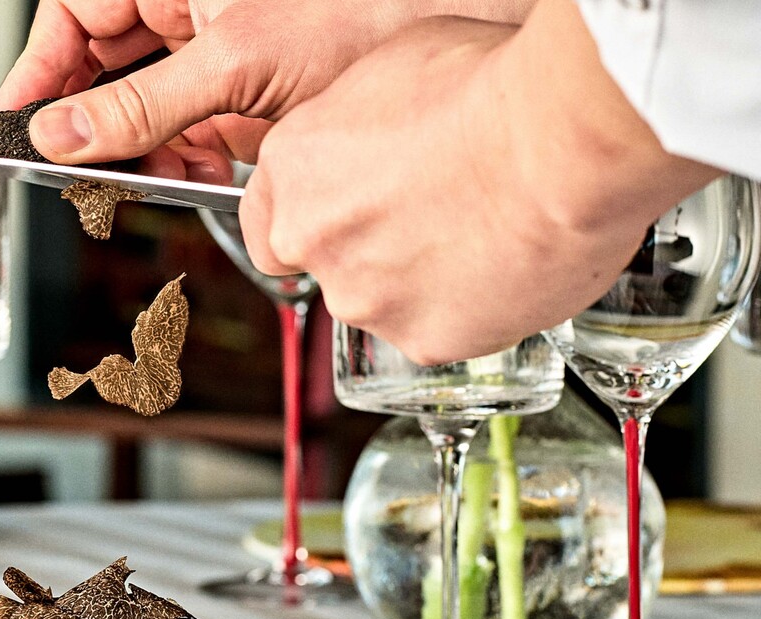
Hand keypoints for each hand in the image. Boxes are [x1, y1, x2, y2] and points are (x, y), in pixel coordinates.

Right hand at [0, 0, 533, 179]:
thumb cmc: (359, 13)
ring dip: (138, 152)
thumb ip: (142, 106)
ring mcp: (212, 50)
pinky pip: (185, 131)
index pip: (73, 16)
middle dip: (92, 123)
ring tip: (144, 180)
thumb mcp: (235, 62)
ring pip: (141, 107)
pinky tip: (190, 177)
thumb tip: (62, 137)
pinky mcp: (240, 93)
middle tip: (78, 170)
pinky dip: (181, 163)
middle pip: (102, 67)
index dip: (40, 74)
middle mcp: (185, 7)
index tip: (17, 128)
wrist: (442, 41)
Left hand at [240, 0, 718, 363]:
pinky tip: (499, 264)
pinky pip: (436, 330)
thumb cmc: (488, 86)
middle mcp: (315, 242)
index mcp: (294, 169)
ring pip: (381, 302)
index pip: (265, 223)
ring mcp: (366, 299)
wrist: (560, 140)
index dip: (310, 218)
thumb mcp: (391, 70)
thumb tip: (362, 136)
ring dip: (416, 279)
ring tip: (476, 232)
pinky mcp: (422, 340)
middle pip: (326, 264)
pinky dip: (464, 308)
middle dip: (367, 248)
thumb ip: (351, 124)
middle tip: (428, 215)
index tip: (339, 215)